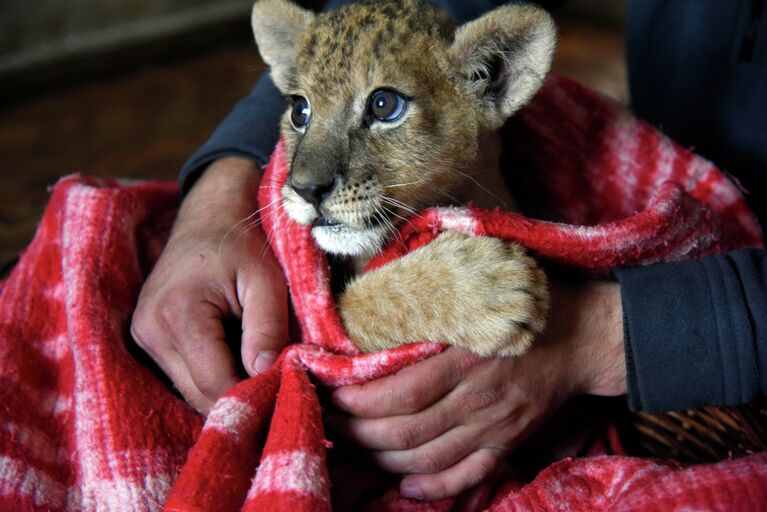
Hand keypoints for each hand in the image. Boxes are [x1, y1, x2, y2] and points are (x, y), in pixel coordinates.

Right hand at [131, 157, 287, 413]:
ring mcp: (144, 335)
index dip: (254, 398)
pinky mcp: (148, 337)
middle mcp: (152, 330)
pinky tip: (240, 365)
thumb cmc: (243, 242)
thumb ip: (266, 327)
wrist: (210, 213)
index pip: (215, 383)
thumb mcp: (266, 280)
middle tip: (281, 396)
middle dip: (242, 402)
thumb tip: (267, 376)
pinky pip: (183, 375)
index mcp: (179, 314)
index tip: (288, 398)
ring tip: (263, 378)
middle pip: (199, 395)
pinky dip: (212, 378)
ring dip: (227, 391)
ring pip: (189, 391)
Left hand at [330, 281, 625, 499]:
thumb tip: (380, 289)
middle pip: (405, 432)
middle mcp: (478, 398)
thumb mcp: (479, 289)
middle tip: (327, 422)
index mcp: (466, 357)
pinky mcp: (508, 442)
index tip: (329, 391)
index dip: (358, 401)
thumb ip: (434, 295)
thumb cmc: (524, 304)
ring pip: (427, 459)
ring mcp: (494, 426)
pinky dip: (434, 487)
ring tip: (351, 449)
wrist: (583, 335)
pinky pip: (468, 475)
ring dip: (381, 461)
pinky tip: (404, 486)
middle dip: (357, 433)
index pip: (400, 392)